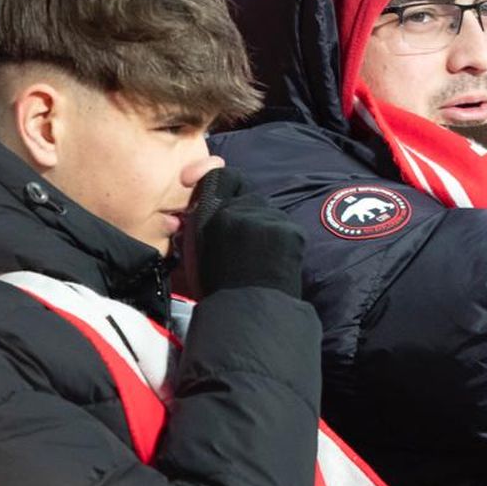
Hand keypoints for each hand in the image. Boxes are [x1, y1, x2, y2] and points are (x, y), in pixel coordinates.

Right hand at [186, 168, 303, 298]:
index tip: (216, 185)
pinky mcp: (288, 229)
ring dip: (265, 227)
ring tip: (261, 255)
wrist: (248, 311)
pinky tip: (275, 260)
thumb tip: (205, 206)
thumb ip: (202, 224)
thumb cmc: (219, 289)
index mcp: (210, 214)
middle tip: (245, 240)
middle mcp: (237, 209)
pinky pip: (286, 227)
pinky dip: (283, 240)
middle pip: (249, 196)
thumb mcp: (197, 251)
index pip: (222, 174)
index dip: (219, 175)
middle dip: (247, 213)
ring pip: (268, 212)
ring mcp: (265, 217)